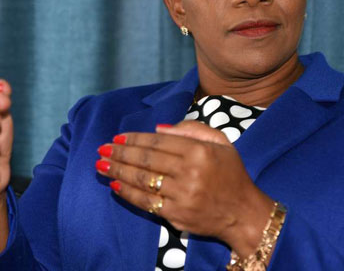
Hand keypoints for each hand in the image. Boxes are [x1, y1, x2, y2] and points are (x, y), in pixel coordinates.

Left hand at [95, 121, 273, 256]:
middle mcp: (190, 172)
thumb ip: (192, 129)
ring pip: (142, 180)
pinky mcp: (177, 214)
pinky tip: (115, 186)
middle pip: (146, 160)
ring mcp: (182, 195)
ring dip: (118, 172)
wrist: (243, 212)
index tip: (117, 137)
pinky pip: (146, 202)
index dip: (134, 139)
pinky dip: (128, 193)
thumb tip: (157, 128)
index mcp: (200, 151)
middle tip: (102, 149)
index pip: (158, 142)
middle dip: (120, 154)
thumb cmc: (231, 174)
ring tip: (100, 166)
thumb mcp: (221, 142)